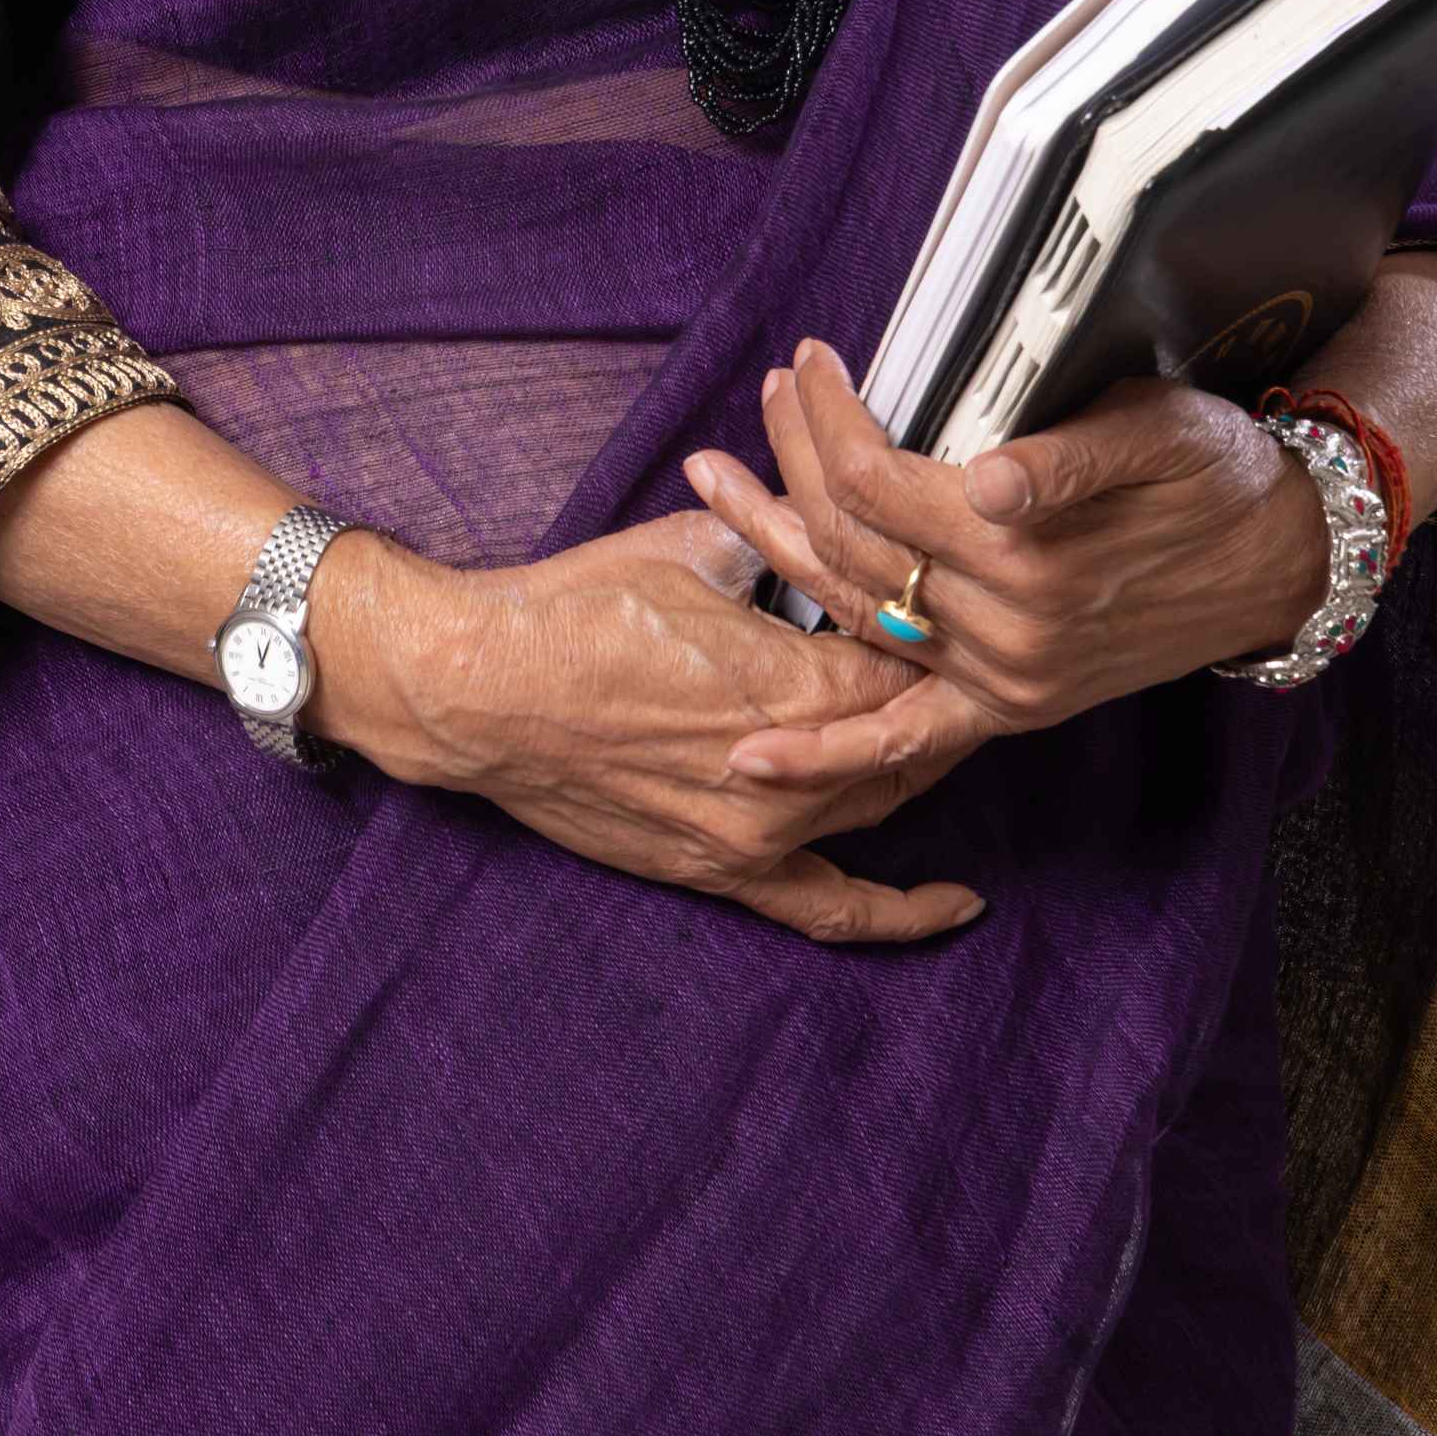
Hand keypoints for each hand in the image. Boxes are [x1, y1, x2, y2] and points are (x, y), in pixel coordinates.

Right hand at [305, 507, 991, 946]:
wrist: (476, 690)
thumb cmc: (577, 608)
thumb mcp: (698, 548)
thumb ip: (782, 542)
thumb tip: (830, 523)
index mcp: (793, 691)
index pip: (910, 671)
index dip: (934, 634)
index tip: (949, 604)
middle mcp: (789, 778)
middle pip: (910, 744)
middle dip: (938, 699)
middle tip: (960, 657)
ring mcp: (754, 838)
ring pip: (879, 806)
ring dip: (913, 766)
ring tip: (946, 727)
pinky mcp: (717, 873)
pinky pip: (828, 909)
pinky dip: (899, 912)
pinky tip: (957, 902)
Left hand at [678, 339, 1328, 795]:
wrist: (1278, 558)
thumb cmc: (1214, 474)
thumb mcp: (1154, 432)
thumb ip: (1066, 456)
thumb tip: (992, 479)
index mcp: (1030, 552)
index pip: (880, 480)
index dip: (831, 416)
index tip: (811, 361)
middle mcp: (1008, 630)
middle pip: (854, 539)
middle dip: (796, 458)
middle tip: (769, 394)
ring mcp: (1003, 679)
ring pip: (855, 613)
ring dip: (773, 549)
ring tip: (712, 483)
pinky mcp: (1008, 707)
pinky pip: (905, 739)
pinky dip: (831, 755)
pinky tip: (757, 760)